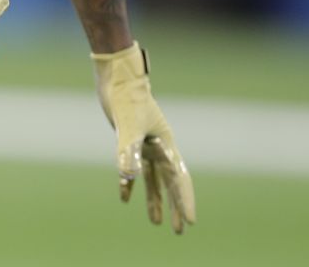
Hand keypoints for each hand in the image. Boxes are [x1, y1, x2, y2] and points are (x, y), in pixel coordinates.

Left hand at [92, 42, 196, 233]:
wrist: (118, 78)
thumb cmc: (126, 98)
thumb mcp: (127, 126)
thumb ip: (128, 152)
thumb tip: (129, 178)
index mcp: (166, 145)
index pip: (179, 180)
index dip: (184, 201)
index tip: (190, 222)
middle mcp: (160, 147)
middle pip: (171, 183)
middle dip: (176, 206)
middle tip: (179, 229)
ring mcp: (147, 145)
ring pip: (154, 179)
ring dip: (155, 199)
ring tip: (156, 222)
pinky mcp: (132, 141)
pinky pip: (134, 169)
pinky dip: (130, 183)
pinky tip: (125, 198)